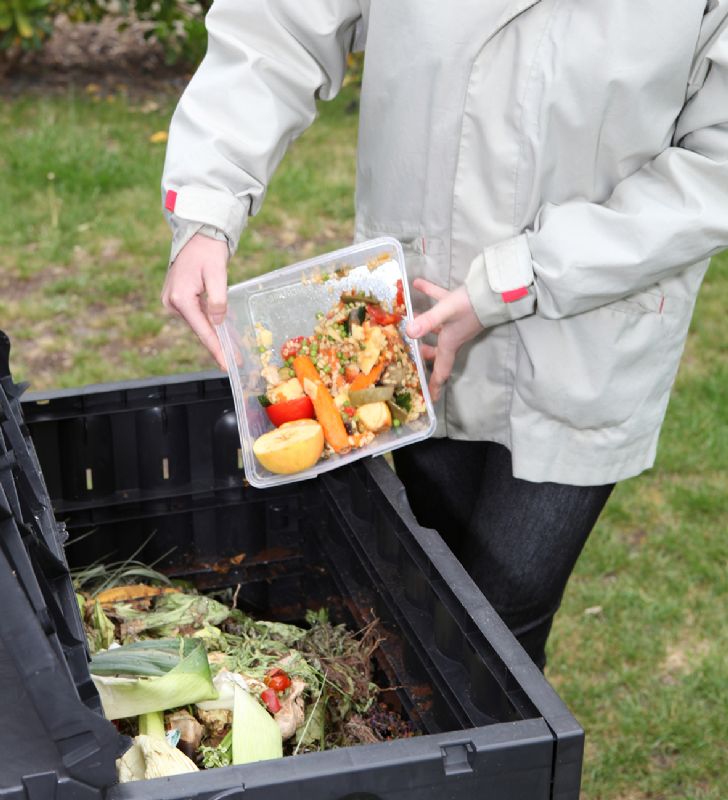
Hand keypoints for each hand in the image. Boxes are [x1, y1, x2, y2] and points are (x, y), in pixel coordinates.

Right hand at [161, 233, 228, 369]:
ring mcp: (172, 301)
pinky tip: (222, 334)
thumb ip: (218, 300)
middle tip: (234, 361)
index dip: (216, 348)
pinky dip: (209, 325)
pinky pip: (196, 316)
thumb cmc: (208, 251)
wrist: (197, 236)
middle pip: (199, 330)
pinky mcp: (177, 299)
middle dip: (217, 345)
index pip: (202, 330)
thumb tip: (218, 322)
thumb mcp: (217, 274)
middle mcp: (172, 302)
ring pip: (198, 324)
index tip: (227, 363)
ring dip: (214, 336)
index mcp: (180, 298)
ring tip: (231, 351)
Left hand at [405, 278, 483, 401]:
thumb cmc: (469, 306)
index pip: (442, 370)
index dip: (435, 385)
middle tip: (413, 352)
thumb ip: (427, 322)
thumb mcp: (446, 313)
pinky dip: (430, 293)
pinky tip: (417, 283)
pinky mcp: (461, 305)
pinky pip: (442, 301)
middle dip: (426, 353)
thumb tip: (408, 332)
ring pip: (439, 327)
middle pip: (438, 350)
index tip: (431, 398)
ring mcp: (458, 321)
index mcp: (450, 343)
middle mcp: (453, 335)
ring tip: (410, 316)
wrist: (493, 289)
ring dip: (425, 323)